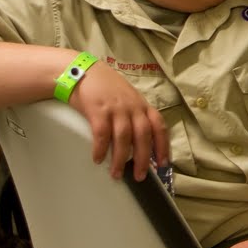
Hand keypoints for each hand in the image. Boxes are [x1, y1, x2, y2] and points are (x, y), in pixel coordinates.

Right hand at [68, 64, 167, 179]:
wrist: (84, 71)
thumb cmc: (106, 87)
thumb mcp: (128, 98)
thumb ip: (136, 115)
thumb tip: (140, 142)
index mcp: (142, 105)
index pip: (159, 126)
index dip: (163, 146)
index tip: (163, 163)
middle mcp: (132, 107)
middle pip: (143, 135)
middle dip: (143, 158)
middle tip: (140, 176)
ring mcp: (116, 108)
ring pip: (124, 138)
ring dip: (121, 159)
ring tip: (116, 173)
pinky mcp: (98, 110)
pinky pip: (102, 133)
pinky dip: (101, 148)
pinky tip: (98, 159)